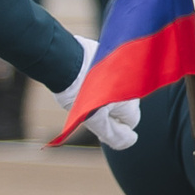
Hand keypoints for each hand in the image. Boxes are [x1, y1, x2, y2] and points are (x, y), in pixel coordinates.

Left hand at [54, 35, 142, 150]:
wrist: (62, 59)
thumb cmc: (78, 90)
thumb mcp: (95, 120)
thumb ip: (115, 134)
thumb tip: (131, 140)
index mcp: (130, 99)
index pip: (132, 121)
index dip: (114, 127)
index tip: (97, 123)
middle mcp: (132, 82)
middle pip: (125, 105)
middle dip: (110, 110)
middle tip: (89, 108)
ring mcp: (122, 67)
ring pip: (117, 89)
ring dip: (105, 94)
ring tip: (84, 92)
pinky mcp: (110, 55)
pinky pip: (110, 74)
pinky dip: (101, 79)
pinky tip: (84, 79)